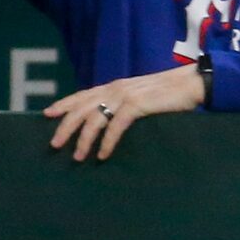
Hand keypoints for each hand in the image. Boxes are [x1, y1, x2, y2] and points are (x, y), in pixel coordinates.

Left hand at [45, 65, 203, 160]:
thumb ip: (124, 104)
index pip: (82, 94)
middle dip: (65, 126)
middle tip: (54, 144)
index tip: (47, 113)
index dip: (64, 103)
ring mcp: (126, 95)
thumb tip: (111, 120)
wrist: (192, 83)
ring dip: (84, 139)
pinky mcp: (138, 104)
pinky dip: (107, 141)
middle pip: (81, 107)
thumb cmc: (169, 93)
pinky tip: (102, 155)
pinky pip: (116, 125)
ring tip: (77, 156)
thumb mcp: (141, 96)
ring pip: (95, 118)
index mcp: (115, 86)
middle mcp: (115, 88)